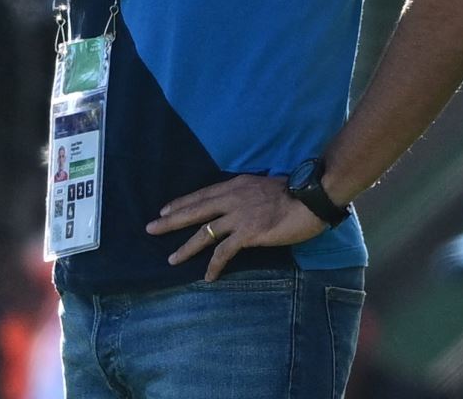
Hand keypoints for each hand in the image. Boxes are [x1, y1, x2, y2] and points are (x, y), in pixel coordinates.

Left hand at [146, 175, 324, 280]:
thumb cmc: (293, 193)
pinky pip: (225, 251)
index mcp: (235, 185)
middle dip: (171, 220)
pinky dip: (214, 265)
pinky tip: (207, 276)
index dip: (182, 203)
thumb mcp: (261, 185)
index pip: (201, 194)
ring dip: (186, 247)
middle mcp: (232, 198)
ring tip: (171, 259)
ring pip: (205, 232)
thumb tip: (236, 203)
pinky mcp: (249, 233)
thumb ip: (245, 194)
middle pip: (195, 210)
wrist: (311, 198)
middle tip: (151, 228)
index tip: (164, 209)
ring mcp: (239, 216)